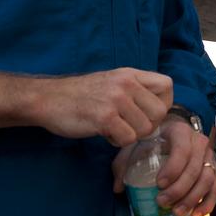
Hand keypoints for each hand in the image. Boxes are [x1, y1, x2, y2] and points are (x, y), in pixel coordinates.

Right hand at [34, 69, 171, 145]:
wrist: (48, 98)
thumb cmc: (82, 95)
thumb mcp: (112, 82)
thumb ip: (135, 90)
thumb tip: (159, 110)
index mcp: (130, 74)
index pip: (167, 86)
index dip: (163, 104)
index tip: (148, 113)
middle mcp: (126, 84)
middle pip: (160, 112)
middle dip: (148, 126)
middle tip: (130, 126)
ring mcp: (116, 100)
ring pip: (145, 129)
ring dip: (131, 135)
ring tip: (114, 128)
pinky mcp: (105, 118)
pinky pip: (128, 139)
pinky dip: (118, 141)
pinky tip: (106, 133)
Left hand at [113, 117, 215, 215]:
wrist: (170, 133)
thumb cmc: (151, 141)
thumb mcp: (135, 146)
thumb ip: (124, 164)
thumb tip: (118, 188)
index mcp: (180, 131)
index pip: (182, 150)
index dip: (173, 168)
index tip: (159, 184)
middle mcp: (199, 142)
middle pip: (195, 168)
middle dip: (179, 189)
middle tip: (162, 202)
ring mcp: (209, 157)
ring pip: (207, 179)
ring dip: (192, 198)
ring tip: (176, 212)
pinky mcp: (213, 171)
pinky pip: (214, 188)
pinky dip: (207, 203)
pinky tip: (195, 215)